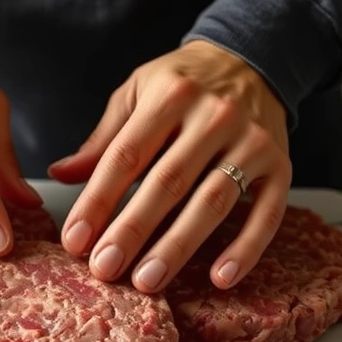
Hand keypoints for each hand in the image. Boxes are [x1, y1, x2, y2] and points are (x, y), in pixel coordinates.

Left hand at [48, 40, 291, 292]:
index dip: (98, 200)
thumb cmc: (184, 84)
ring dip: (178, 246)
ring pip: (212, 202)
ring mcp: (252, 142)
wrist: (254, 60)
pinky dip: (246, 248)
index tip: (76, 240)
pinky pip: (267, 213)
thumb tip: (59, 175)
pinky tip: (220, 278)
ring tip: (147, 281)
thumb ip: (103, 139)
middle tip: (105, 269)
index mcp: (171, 96)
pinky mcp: (282, 167)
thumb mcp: (138, 94)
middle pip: (168, 182)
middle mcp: (215, 116)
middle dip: (133, 230)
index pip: (127, 155)